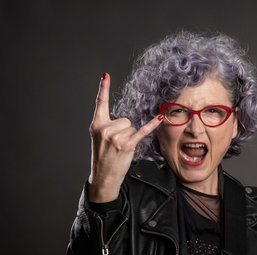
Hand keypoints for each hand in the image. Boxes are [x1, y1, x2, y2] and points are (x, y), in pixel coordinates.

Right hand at [88, 73, 162, 202]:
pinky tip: (160, 116)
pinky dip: (152, 125)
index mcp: (96, 125)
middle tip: (116, 145)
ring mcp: (115, 137)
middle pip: (125, 119)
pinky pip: (142, 131)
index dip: (102, 88)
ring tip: (121, 149)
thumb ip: (108, 127)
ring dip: (130, 138)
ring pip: (132, 127)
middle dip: (124, 131)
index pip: (100, 103)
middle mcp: (104, 129)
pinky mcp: (126, 145)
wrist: (103, 178)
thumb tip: (125, 121)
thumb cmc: (103, 158)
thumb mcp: (99, 140)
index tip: (106, 75)